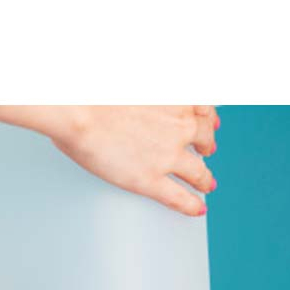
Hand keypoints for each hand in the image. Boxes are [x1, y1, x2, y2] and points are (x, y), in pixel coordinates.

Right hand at [0, 105, 218, 216]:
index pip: (204, 109)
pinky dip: (192, 205)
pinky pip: (179, 197)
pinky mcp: (150, 180)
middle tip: (206, 152)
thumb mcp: (134, 79)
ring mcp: (167, 156)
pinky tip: (197, 210)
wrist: (78, 111)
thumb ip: (143, 91)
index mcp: (176, 99)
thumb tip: (134, 95)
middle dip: (206, 146)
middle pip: (204, 139)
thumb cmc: (94, 93)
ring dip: (204, 179)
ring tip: (206, 186)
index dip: (208, 118)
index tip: (211, 123)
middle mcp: (179, 126)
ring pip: (198, 172)